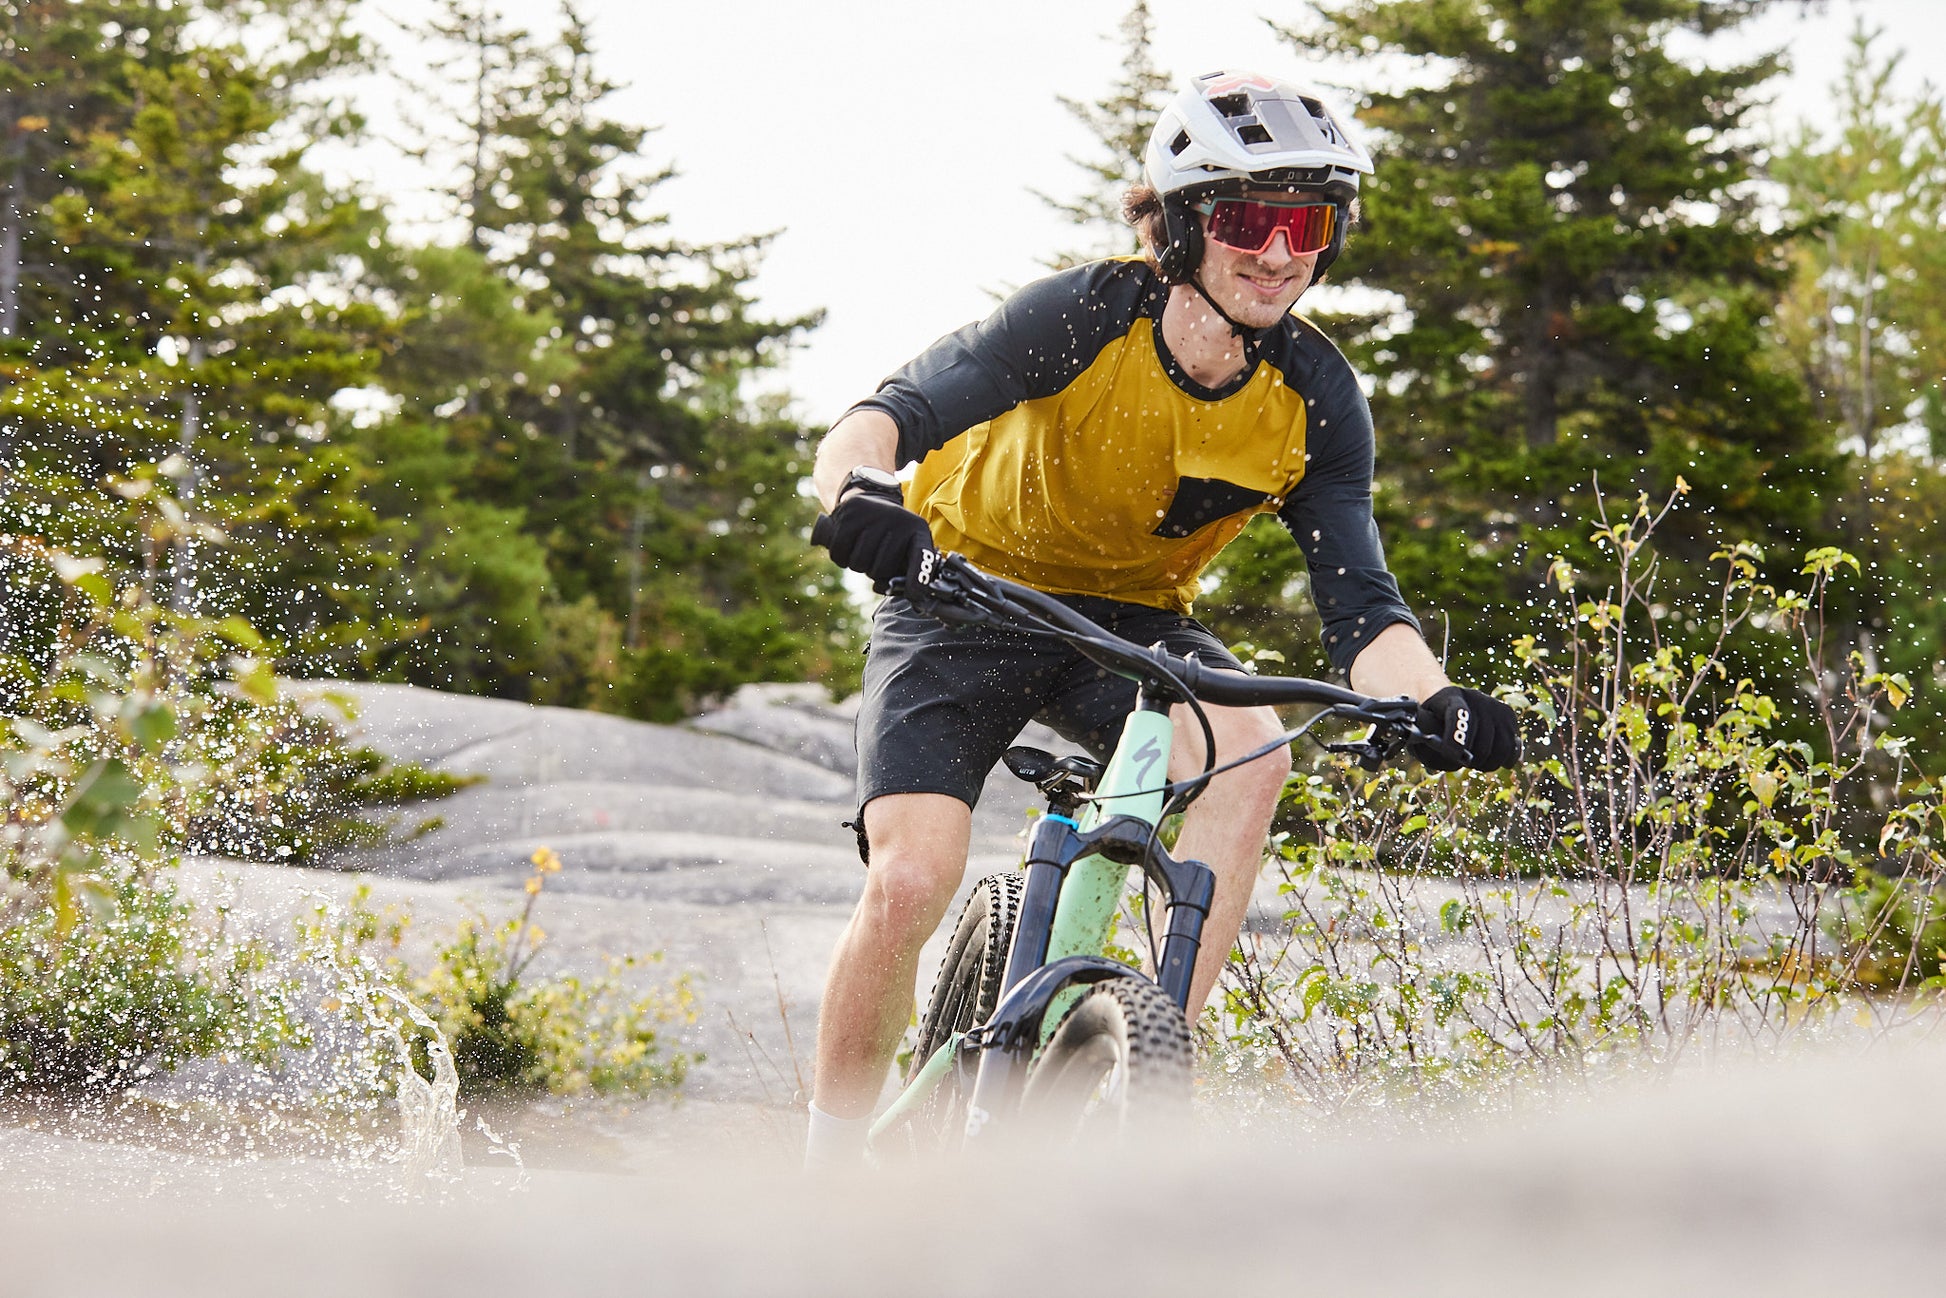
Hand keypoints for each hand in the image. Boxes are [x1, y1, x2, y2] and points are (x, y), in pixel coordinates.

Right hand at [811, 488, 935, 591]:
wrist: (871, 498)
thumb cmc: (890, 534)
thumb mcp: (906, 545)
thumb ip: (906, 572)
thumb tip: (901, 595)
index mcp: (917, 529)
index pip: (921, 557)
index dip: (917, 581)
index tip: (914, 597)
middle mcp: (898, 519)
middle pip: (881, 569)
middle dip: (875, 571)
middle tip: (875, 557)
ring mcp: (873, 515)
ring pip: (859, 564)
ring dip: (858, 565)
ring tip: (863, 550)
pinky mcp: (848, 514)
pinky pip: (839, 553)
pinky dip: (841, 558)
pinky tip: (848, 548)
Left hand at [1411, 685, 1520, 771]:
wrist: (1449, 702)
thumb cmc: (1432, 721)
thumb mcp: (1422, 729)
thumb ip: (1429, 746)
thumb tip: (1452, 760)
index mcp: (1448, 697)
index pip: (1457, 714)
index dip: (1456, 738)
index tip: (1452, 755)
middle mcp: (1475, 697)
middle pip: (1482, 735)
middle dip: (1473, 758)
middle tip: (1465, 763)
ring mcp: (1494, 705)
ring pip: (1501, 744)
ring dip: (1489, 762)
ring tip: (1478, 764)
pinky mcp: (1508, 715)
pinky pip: (1513, 744)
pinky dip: (1506, 759)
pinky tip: (1500, 763)